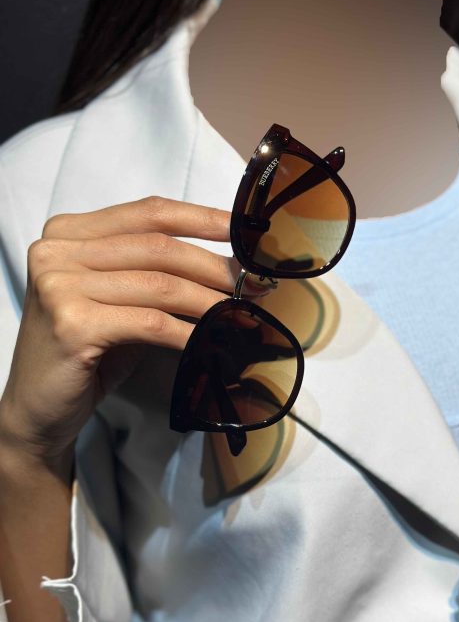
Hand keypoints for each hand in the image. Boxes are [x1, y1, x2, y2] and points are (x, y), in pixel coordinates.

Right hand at [0, 196, 261, 464]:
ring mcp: (59, 285)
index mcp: (69, 232)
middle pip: (158, 247)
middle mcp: (58, 250)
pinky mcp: (71, 324)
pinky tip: (212, 343)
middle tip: (255, 286)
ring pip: (159, 285)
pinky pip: (150, 322)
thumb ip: (157, 277)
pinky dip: (188, 333)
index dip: (203, 218)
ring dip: (211, 302)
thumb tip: (231, 270)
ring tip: (243, 314)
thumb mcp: (120, 303)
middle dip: (215, 267)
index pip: (148, 213)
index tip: (247, 231)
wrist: (40, 409)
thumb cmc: (89, 354)